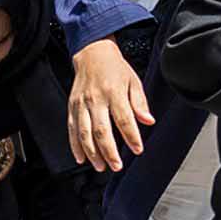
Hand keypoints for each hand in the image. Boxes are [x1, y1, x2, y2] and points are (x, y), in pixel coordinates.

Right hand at [68, 35, 155, 171]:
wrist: (92, 52)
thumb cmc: (115, 68)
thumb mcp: (133, 81)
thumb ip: (140, 103)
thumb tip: (148, 121)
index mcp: (113, 91)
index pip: (124, 118)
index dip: (131, 136)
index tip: (138, 149)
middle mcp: (95, 98)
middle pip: (101, 129)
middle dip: (109, 151)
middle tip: (117, 166)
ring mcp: (81, 103)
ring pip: (84, 132)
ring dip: (92, 152)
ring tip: (101, 166)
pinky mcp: (72, 106)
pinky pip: (72, 129)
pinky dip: (75, 145)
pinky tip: (81, 158)